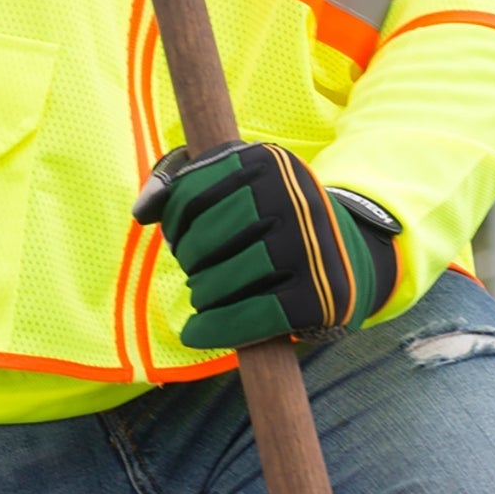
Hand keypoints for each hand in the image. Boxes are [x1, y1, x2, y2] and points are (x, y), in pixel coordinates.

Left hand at [134, 140, 399, 350]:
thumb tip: (141, 210)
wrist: (353, 256)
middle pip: (205, 240)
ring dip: (201, 295)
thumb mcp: (241, 182)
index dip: (174, 223)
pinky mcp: (320, 298)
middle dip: (190, 261)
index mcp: (270, 161)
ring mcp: (311, 249)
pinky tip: (194, 332)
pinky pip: (251, 317)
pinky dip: (215, 329)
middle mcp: (294, 198)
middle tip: (196, 271)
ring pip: (223, 281)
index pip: (192, 194)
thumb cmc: (277, 219)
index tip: (180, 238)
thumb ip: (183, 184)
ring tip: (204, 296)